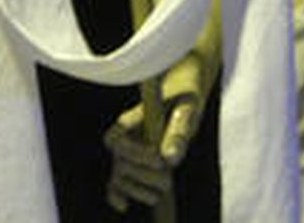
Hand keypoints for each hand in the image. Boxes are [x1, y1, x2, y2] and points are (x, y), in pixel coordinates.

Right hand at [104, 92, 199, 212]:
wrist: (184, 97)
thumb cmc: (185, 99)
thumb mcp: (187, 109)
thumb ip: (179, 131)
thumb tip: (171, 160)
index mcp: (130, 119)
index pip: (118, 141)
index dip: (136, 154)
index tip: (159, 160)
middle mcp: (123, 138)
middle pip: (122, 164)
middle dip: (143, 175)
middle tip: (168, 180)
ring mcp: (126, 153)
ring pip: (120, 177)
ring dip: (137, 189)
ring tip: (160, 193)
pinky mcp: (131, 166)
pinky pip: (116, 184)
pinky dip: (117, 196)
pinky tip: (125, 206)